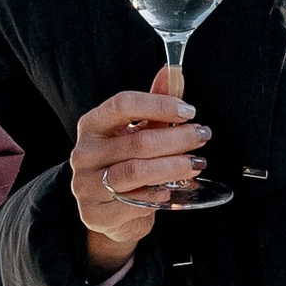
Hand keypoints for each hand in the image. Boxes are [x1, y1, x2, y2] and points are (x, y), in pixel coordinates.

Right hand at [69, 68, 207, 270]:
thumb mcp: (137, 131)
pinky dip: (157, 195)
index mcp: (92, 125)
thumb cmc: (124, 163)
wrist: (108, 210)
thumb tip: (172, 71)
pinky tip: (171, 190)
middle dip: (177, 138)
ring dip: (173, 167)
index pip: (123, 104)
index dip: (159, 105)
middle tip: (202, 137)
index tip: (188, 111)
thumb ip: (155, 103)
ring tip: (196, 163)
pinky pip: (133, 203)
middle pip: (138, 141)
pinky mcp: (95, 213)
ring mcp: (86, 185)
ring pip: (137, 172)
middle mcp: (84, 153)